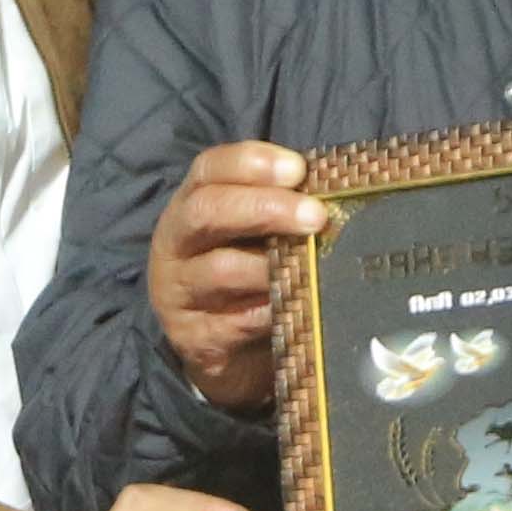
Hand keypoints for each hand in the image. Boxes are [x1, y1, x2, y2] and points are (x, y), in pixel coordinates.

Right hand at [147, 141, 333, 416]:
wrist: (215, 348)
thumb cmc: (242, 274)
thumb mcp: (248, 234)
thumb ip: (277, 205)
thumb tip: (335, 186)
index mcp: (190, 205)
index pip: (209, 169)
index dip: (252, 163)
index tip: (297, 169)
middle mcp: (176, 244)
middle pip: (207, 211)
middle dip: (265, 207)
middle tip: (315, 216)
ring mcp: (181, 292)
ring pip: (223, 269)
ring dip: (273, 263)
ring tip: (312, 263)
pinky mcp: (197, 337)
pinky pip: (239, 322)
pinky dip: (274, 310)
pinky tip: (302, 305)